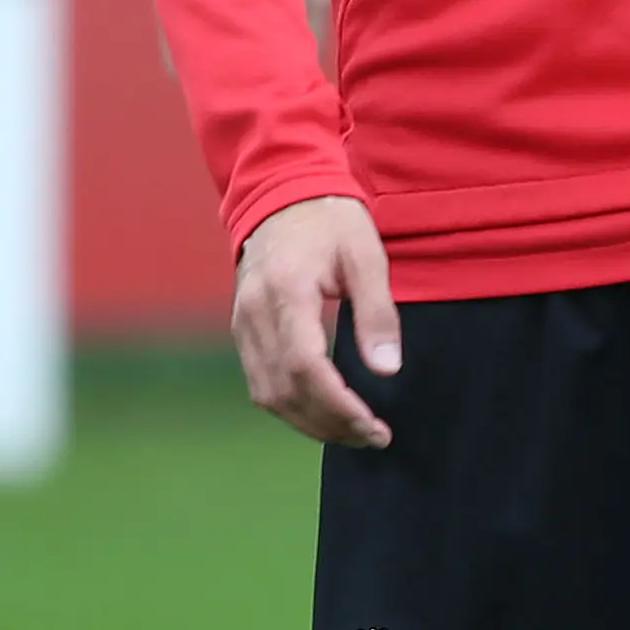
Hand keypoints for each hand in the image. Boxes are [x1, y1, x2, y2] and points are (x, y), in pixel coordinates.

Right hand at [233, 194, 399, 447]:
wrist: (283, 193)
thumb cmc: (331, 221)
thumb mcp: (366, 256)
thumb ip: (377, 312)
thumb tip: (387, 370)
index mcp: (286, 293)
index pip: (305, 368)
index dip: (338, 405)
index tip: (373, 426)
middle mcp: (254, 316)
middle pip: (284, 392)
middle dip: (328, 423)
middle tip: (372, 436)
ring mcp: (242, 326)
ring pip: (267, 395)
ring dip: (308, 423)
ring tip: (354, 432)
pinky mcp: (242, 331)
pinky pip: (260, 382)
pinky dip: (291, 406)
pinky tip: (324, 411)